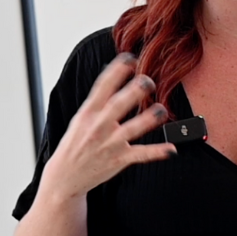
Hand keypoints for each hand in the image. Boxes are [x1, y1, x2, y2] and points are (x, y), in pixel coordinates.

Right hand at [44, 53, 176, 198]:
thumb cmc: (75, 144)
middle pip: (119, 104)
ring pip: (134, 128)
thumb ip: (97, 101)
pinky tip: (171, 149)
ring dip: (149, 118)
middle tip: (148, 80)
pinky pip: (141, 154)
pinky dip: (157, 152)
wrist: (65, 176)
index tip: (129, 59)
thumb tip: (113, 75)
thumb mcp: (79, 119)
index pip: (103, 86)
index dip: (117, 70)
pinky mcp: (119, 159)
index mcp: (88, 113)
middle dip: (135, 90)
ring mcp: (110, 143)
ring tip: (161, 109)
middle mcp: (99, 126)